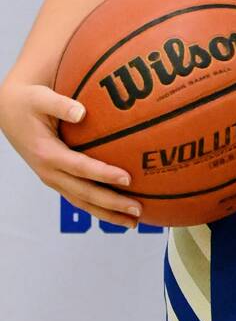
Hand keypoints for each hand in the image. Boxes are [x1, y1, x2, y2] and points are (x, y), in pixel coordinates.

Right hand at [0, 80, 141, 227]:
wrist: (8, 111)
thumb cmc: (29, 102)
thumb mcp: (40, 98)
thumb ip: (60, 104)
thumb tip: (82, 112)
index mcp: (47, 154)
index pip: (80, 168)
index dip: (103, 174)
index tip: (128, 178)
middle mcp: (49, 172)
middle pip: (84, 194)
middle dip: (112, 204)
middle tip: (138, 211)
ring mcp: (52, 178)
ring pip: (82, 202)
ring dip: (107, 213)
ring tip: (133, 222)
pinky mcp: (57, 178)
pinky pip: (79, 196)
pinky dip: (98, 205)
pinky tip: (118, 209)